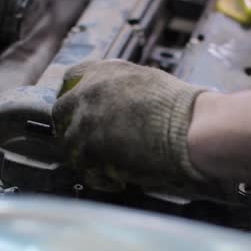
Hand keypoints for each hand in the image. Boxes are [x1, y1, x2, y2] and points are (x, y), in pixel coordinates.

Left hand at [52, 60, 205, 190]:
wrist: (189, 127)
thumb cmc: (181, 109)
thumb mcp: (147, 82)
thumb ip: (123, 90)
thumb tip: (120, 104)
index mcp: (104, 71)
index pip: (72, 77)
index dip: (75, 97)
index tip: (80, 111)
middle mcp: (88, 91)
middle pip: (61, 111)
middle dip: (72, 128)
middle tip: (88, 145)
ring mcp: (85, 119)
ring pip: (68, 142)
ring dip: (84, 155)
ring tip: (107, 167)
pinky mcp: (88, 147)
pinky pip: (83, 166)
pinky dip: (98, 176)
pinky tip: (117, 179)